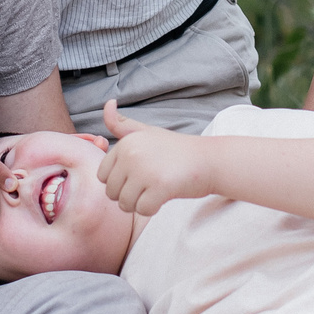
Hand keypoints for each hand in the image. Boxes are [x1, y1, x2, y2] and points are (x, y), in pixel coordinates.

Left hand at [93, 100, 221, 217]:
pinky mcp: (160, 187)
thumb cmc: (177, 149)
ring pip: (125, 204)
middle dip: (129, 195)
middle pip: (112, 192)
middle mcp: (132, 154)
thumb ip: (122, 124)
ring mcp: (145, 171)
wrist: (210, 160)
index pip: (103, 176)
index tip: (140, 174)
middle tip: (150, 183)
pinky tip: (164, 196)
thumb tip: (108, 102)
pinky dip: (152, 209)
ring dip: (140, 204)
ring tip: (157, 189)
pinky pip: (142, 210)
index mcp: (125, 142)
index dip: (120, 181)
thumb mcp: (147, 132)